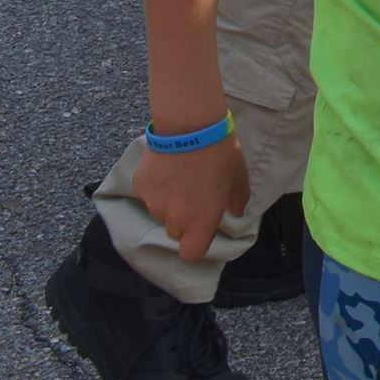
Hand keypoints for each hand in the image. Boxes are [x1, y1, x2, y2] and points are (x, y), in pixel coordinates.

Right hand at [133, 137, 248, 263]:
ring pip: (160, 211)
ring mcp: (153, 203)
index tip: (203, 228)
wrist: (189, 127)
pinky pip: (149, 193)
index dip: (196, 243)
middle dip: (185, 218)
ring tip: (182, 175)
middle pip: (176, 231)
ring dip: (170, 201)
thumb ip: (237, 200)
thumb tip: (236, 212)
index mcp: (199, 222)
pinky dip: (157, 185)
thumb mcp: (239, 177)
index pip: (191, 253)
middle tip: (196, 194)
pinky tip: (168, 166)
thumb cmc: (219, 154)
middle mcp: (174, 219)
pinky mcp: (140, 187)